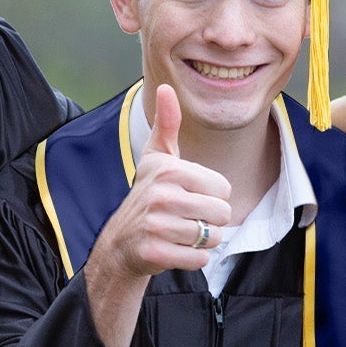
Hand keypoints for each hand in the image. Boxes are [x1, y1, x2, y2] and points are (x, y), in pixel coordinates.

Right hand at [92, 85, 232, 280]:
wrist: (121, 241)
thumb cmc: (148, 195)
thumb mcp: (157, 158)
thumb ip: (167, 124)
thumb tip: (166, 87)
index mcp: (169, 170)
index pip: (223, 188)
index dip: (211, 196)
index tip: (189, 197)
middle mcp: (161, 196)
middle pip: (222, 213)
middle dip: (210, 221)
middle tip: (186, 218)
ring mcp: (157, 226)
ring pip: (212, 237)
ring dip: (202, 240)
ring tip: (180, 233)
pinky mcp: (155, 252)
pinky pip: (200, 259)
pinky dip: (193, 258)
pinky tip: (175, 249)